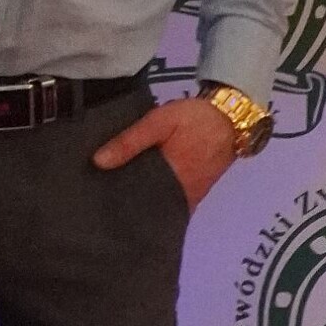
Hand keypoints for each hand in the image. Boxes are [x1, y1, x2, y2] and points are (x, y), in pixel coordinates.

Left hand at [91, 93, 240, 210]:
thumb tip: (98, 162)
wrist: (232, 117)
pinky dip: (155, 197)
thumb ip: (130, 142)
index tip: (93, 202)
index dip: (115, 205)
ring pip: (158, 206)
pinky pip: (170, 200)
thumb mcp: (159, 122)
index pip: (136, 204)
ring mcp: (189, 196)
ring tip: (109, 195)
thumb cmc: (195, 119)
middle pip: (146, 208)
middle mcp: (180, 196)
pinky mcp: (194, 191)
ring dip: (139, 202)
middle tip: (95, 200)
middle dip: (124, 206)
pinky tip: (137, 189)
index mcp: (170, 181)